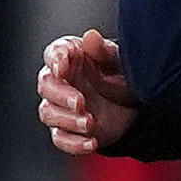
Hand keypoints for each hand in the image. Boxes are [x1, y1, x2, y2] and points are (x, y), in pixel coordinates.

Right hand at [37, 30, 138, 155]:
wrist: (133, 105)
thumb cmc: (120, 74)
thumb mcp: (117, 60)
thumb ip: (102, 50)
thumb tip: (90, 36)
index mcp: (70, 57)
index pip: (53, 54)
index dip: (55, 60)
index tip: (62, 67)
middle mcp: (60, 81)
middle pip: (46, 86)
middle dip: (61, 96)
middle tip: (80, 102)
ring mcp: (61, 107)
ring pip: (49, 113)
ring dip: (67, 120)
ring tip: (89, 123)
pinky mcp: (68, 130)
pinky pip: (61, 139)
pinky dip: (74, 143)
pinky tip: (92, 142)